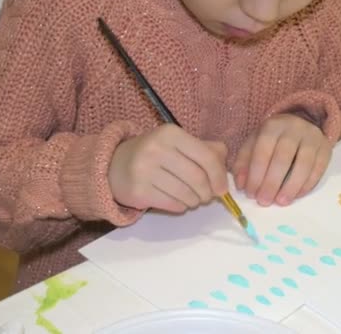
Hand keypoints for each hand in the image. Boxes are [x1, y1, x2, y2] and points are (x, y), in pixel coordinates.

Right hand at [108, 124, 227, 212]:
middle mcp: (156, 149)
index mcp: (171, 134)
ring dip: (195, 201)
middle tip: (207, 196)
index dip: (219, 176)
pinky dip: (181, 206)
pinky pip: (172, 204)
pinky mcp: (138, 191)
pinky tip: (178, 201)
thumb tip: (225, 170)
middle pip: (197, 178)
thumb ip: (207, 150)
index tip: (222, 189)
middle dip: (208, 192)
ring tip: (193, 199)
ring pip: (186, 194)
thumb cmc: (157, 154)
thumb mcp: (180, 144)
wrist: (115, 165)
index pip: (206, 157)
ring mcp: (144, 170)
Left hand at [232, 114, 331, 206]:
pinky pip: (318, 168)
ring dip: (291, 186)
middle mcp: (294, 129)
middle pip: (283, 158)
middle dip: (272, 183)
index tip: (251, 194)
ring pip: (304, 164)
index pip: (262, 151)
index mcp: (272, 126)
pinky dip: (307, 185)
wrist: (299, 126)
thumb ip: (244, 163)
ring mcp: (312, 137)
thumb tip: (241, 185)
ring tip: (281, 202)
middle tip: (264, 201)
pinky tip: (296, 195)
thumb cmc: (272, 140)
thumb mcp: (254, 144)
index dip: (256, 175)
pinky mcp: (325, 148)